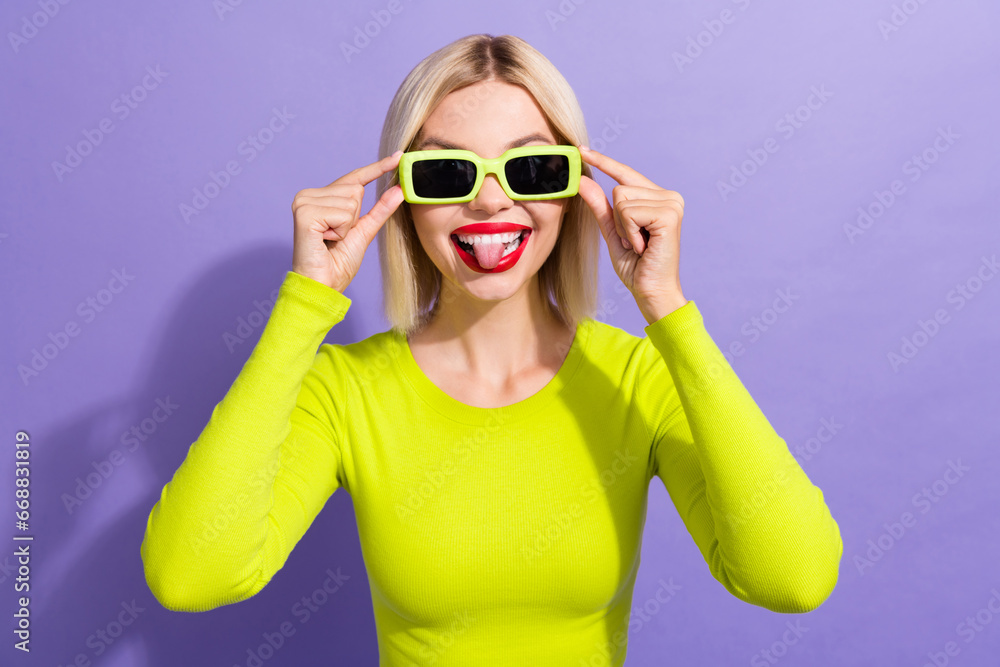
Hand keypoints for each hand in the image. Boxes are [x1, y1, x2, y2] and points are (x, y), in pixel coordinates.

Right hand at [291, 151, 404, 292]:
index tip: (398, 156)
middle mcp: (308, 195)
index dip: (377, 168)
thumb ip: (380, 210)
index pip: (354, 178)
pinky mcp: (304, 213)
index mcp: (320, 197)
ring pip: (351, 200)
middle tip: (337, 237)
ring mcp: (304, 202)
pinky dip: (340, 230)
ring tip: (330, 240)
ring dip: (347, 226)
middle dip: (355, 217)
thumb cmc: (338, 263)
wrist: (321, 285)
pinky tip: (325, 240)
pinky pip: (342, 213)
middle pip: (355, 189)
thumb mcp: (364, 232)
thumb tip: (398, 189)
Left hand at [576, 145, 687, 323]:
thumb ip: (600, 206)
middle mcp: (669, 196)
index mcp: (658, 198)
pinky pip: (628, 212)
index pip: (625, 173)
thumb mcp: (612, 231)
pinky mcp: (669, 214)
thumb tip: (583, 179)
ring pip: (622, 199)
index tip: (581, 150)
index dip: (603, 162)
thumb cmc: (636, 266)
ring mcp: (672, 203)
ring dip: (622, 228)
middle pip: (619, 187)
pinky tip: (644, 246)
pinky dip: (629, 232)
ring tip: (639, 244)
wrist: (651, 291)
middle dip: (617, 219)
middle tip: (633, 241)